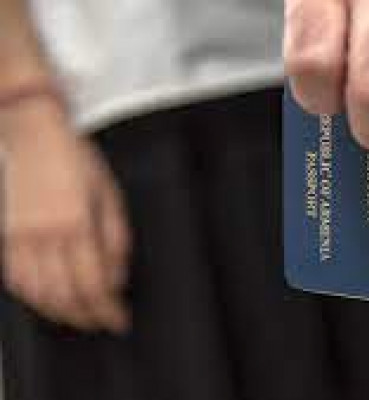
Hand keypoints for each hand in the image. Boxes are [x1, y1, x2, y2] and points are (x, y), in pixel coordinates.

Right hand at [1, 96, 129, 332]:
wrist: (32, 132)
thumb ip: (116, 240)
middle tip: (101, 323)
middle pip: (66, 295)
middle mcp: (46, 236)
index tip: (118, 320)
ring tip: (78, 318)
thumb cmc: (75, 158)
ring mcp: (20, 237)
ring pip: (38, 293)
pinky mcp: (5, 235)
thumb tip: (116, 277)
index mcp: (78, 224)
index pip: (95, 285)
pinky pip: (15, 280)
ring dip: (60, 313)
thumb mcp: (110, 195)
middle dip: (86, 317)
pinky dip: (33, 298)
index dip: (108, 310)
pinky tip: (46, 301)